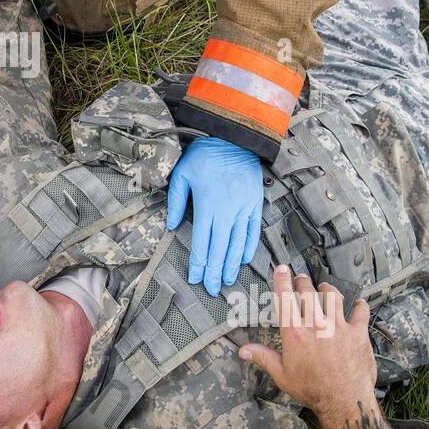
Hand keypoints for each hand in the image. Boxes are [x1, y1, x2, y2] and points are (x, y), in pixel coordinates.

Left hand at [165, 136, 262, 294]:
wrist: (234, 139)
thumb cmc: (204, 155)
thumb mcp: (182, 174)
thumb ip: (176, 201)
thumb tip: (173, 226)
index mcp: (207, 205)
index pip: (202, 242)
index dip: (199, 263)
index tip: (196, 278)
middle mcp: (227, 211)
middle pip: (220, 248)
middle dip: (215, 271)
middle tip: (212, 289)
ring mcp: (244, 208)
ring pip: (237, 243)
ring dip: (232, 264)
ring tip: (227, 280)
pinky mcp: (255, 204)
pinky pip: (253, 231)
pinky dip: (249, 247)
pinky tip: (243, 259)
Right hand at [238, 266, 400, 428]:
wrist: (343, 401)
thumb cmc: (312, 389)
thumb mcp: (282, 375)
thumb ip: (263, 357)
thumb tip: (243, 350)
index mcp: (295, 332)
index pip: (285, 298)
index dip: (282, 280)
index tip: (282, 269)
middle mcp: (316, 324)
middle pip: (309, 292)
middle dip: (303, 281)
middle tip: (302, 278)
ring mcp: (339, 326)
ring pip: (333, 296)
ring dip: (328, 289)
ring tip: (325, 288)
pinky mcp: (357, 333)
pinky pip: (360, 312)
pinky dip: (360, 306)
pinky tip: (359, 304)